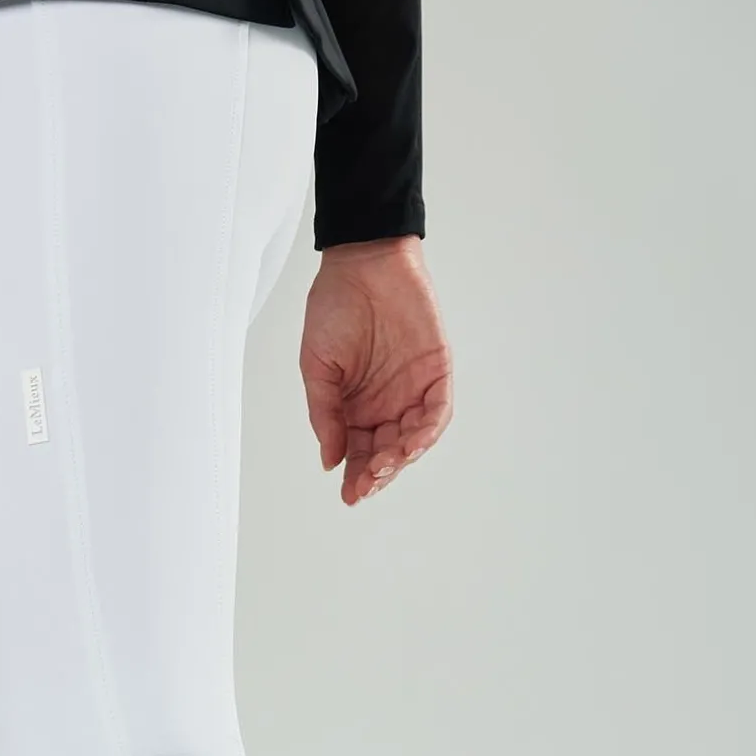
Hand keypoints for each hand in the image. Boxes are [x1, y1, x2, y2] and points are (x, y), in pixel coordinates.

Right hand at [299, 237, 452, 505]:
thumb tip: (331, 460)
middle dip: (379, 473)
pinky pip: (438, 409)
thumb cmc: (333, 307)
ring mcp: (413, 387)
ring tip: (386, 466)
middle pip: (389, 452)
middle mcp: (387, 403)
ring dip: (403, 456)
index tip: (349, 495)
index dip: (357, 477)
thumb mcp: (317, 367)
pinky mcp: (437, 369)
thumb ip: (326, 415)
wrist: (362, 260)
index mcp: (356, 406)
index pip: (360, 452)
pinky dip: (428, 429)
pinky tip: (411, 444)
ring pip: (415, 437)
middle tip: (367, 484)